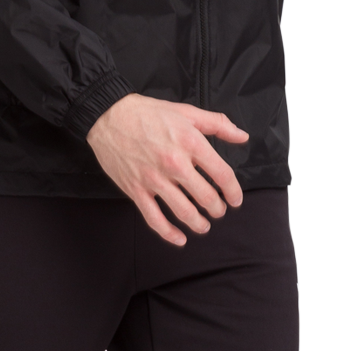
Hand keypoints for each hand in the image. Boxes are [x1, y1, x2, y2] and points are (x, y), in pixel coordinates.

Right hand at [85, 93, 247, 245]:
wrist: (109, 116)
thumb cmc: (146, 113)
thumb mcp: (187, 112)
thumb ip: (218, 125)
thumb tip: (242, 136)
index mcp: (190, 143)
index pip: (222, 174)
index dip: (233, 191)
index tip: (235, 199)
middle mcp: (174, 163)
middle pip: (206, 196)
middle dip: (217, 209)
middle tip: (218, 211)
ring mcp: (154, 179)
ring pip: (184, 211)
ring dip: (199, 223)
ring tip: (203, 225)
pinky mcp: (136, 190)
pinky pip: (155, 218)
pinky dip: (169, 233)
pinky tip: (180, 239)